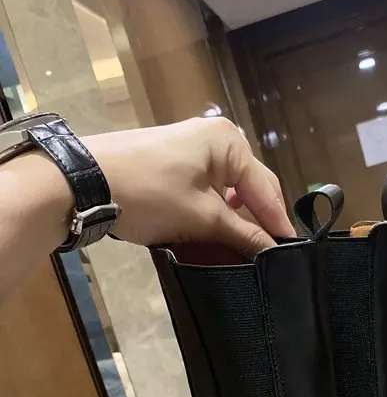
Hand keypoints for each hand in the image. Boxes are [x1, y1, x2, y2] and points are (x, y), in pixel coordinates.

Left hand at [84, 117, 295, 255]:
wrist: (84, 183)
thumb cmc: (150, 193)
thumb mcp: (202, 218)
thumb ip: (242, 234)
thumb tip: (272, 251)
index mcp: (229, 143)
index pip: (266, 189)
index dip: (277, 224)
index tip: (291, 254)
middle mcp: (216, 140)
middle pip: (249, 188)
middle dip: (257, 222)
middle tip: (269, 256)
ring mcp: (192, 150)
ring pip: (227, 193)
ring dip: (234, 222)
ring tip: (245, 252)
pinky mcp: (173, 164)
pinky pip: (207, 192)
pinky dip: (214, 216)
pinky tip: (216, 238)